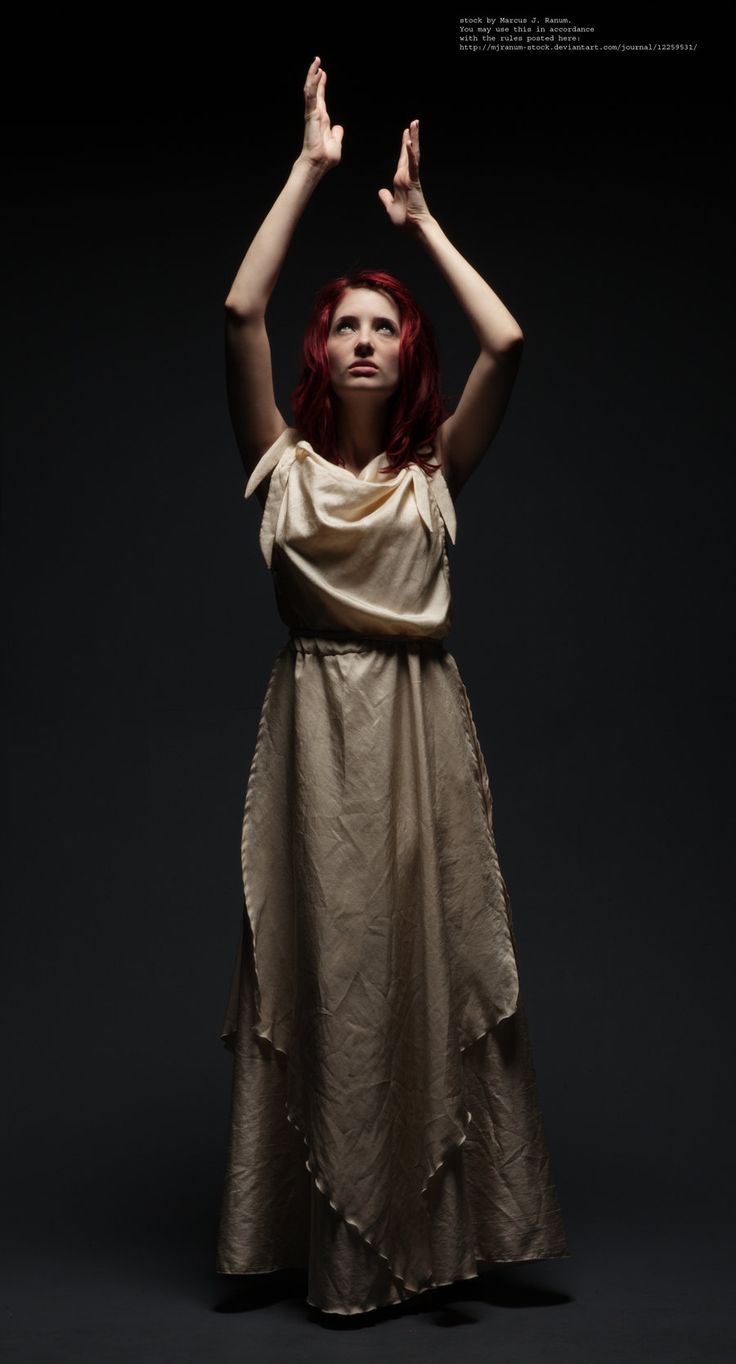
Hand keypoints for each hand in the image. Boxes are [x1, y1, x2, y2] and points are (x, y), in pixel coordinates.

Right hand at [298, 56, 343, 173]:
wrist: (319, 164)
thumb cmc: (326, 158)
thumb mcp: (336, 143)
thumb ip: (337, 134)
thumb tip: (338, 128)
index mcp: (322, 119)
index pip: (320, 98)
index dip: (321, 86)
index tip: (322, 73)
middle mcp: (316, 114)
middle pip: (314, 90)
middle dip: (315, 75)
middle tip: (317, 61)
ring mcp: (312, 113)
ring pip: (311, 90)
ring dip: (313, 75)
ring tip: (316, 61)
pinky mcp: (311, 114)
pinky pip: (311, 95)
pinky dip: (313, 83)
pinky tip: (317, 73)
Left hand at [378, 120, 431, 229]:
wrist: (414, 227)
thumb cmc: (405, 220)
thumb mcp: (390, 207)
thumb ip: (386, 198)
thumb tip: (381, 192)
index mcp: (401, 181)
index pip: (403, 160)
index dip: (404, 146)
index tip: (406, 134)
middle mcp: (407, 176)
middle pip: (409, 153)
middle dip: (411, 137)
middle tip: (414, 123)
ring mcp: (411, 178)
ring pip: (413, 155)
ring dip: (413, 139)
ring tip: (415, 125)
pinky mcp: (414, 182)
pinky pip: (412, 165)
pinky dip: (410, 154)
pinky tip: (409, 143)